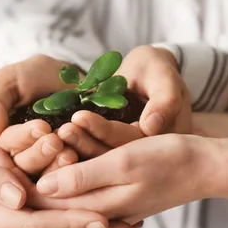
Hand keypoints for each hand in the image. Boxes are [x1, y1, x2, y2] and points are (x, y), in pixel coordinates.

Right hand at [0, 55, 76, 173]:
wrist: (66, 77)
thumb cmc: (30, 77)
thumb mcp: (5, 82)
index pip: (4, 147)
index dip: (21, 138)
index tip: (41, 127)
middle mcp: (15, 159)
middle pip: (24, 166)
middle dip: (40, 154)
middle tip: (56, 141)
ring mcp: (41, 168)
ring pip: (45, 176)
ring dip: (57, 166)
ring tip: (70, 152)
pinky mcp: (65, 171)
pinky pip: (68, 177)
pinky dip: (75, 169)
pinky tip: (82, 158)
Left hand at [29, 134, 227, 223]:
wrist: (207, 165)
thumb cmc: (170, 160)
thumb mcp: (125, 163)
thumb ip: (84, 178)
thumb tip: (41, 188)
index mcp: (98, 207)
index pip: (46, 202)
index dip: (17, 180)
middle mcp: (99, 210)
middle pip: (50, 197)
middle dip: (23, 174)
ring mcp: (109, 203)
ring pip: (65, 188)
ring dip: (43, 167)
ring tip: (11, 149)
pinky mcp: (116, 193)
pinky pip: (83, 182)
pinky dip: (66, 166)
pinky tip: (52, 152)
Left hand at [60, 46, 189, 159]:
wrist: (150, 72)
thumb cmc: (157, 69)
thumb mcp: (164, 78)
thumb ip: (165, 101)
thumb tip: (151, 127)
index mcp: (167, 141)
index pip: (133, 141)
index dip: (104, 130)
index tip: (78, 116)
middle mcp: (151, 156)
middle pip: (116, 156)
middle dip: (86, 142)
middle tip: (62, 129)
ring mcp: (133, 158)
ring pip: (103, 157)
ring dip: (79, 146)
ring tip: (60, 130)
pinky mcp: (116, 153)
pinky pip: (96, 153)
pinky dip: (78, 146)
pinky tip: (60, 137)